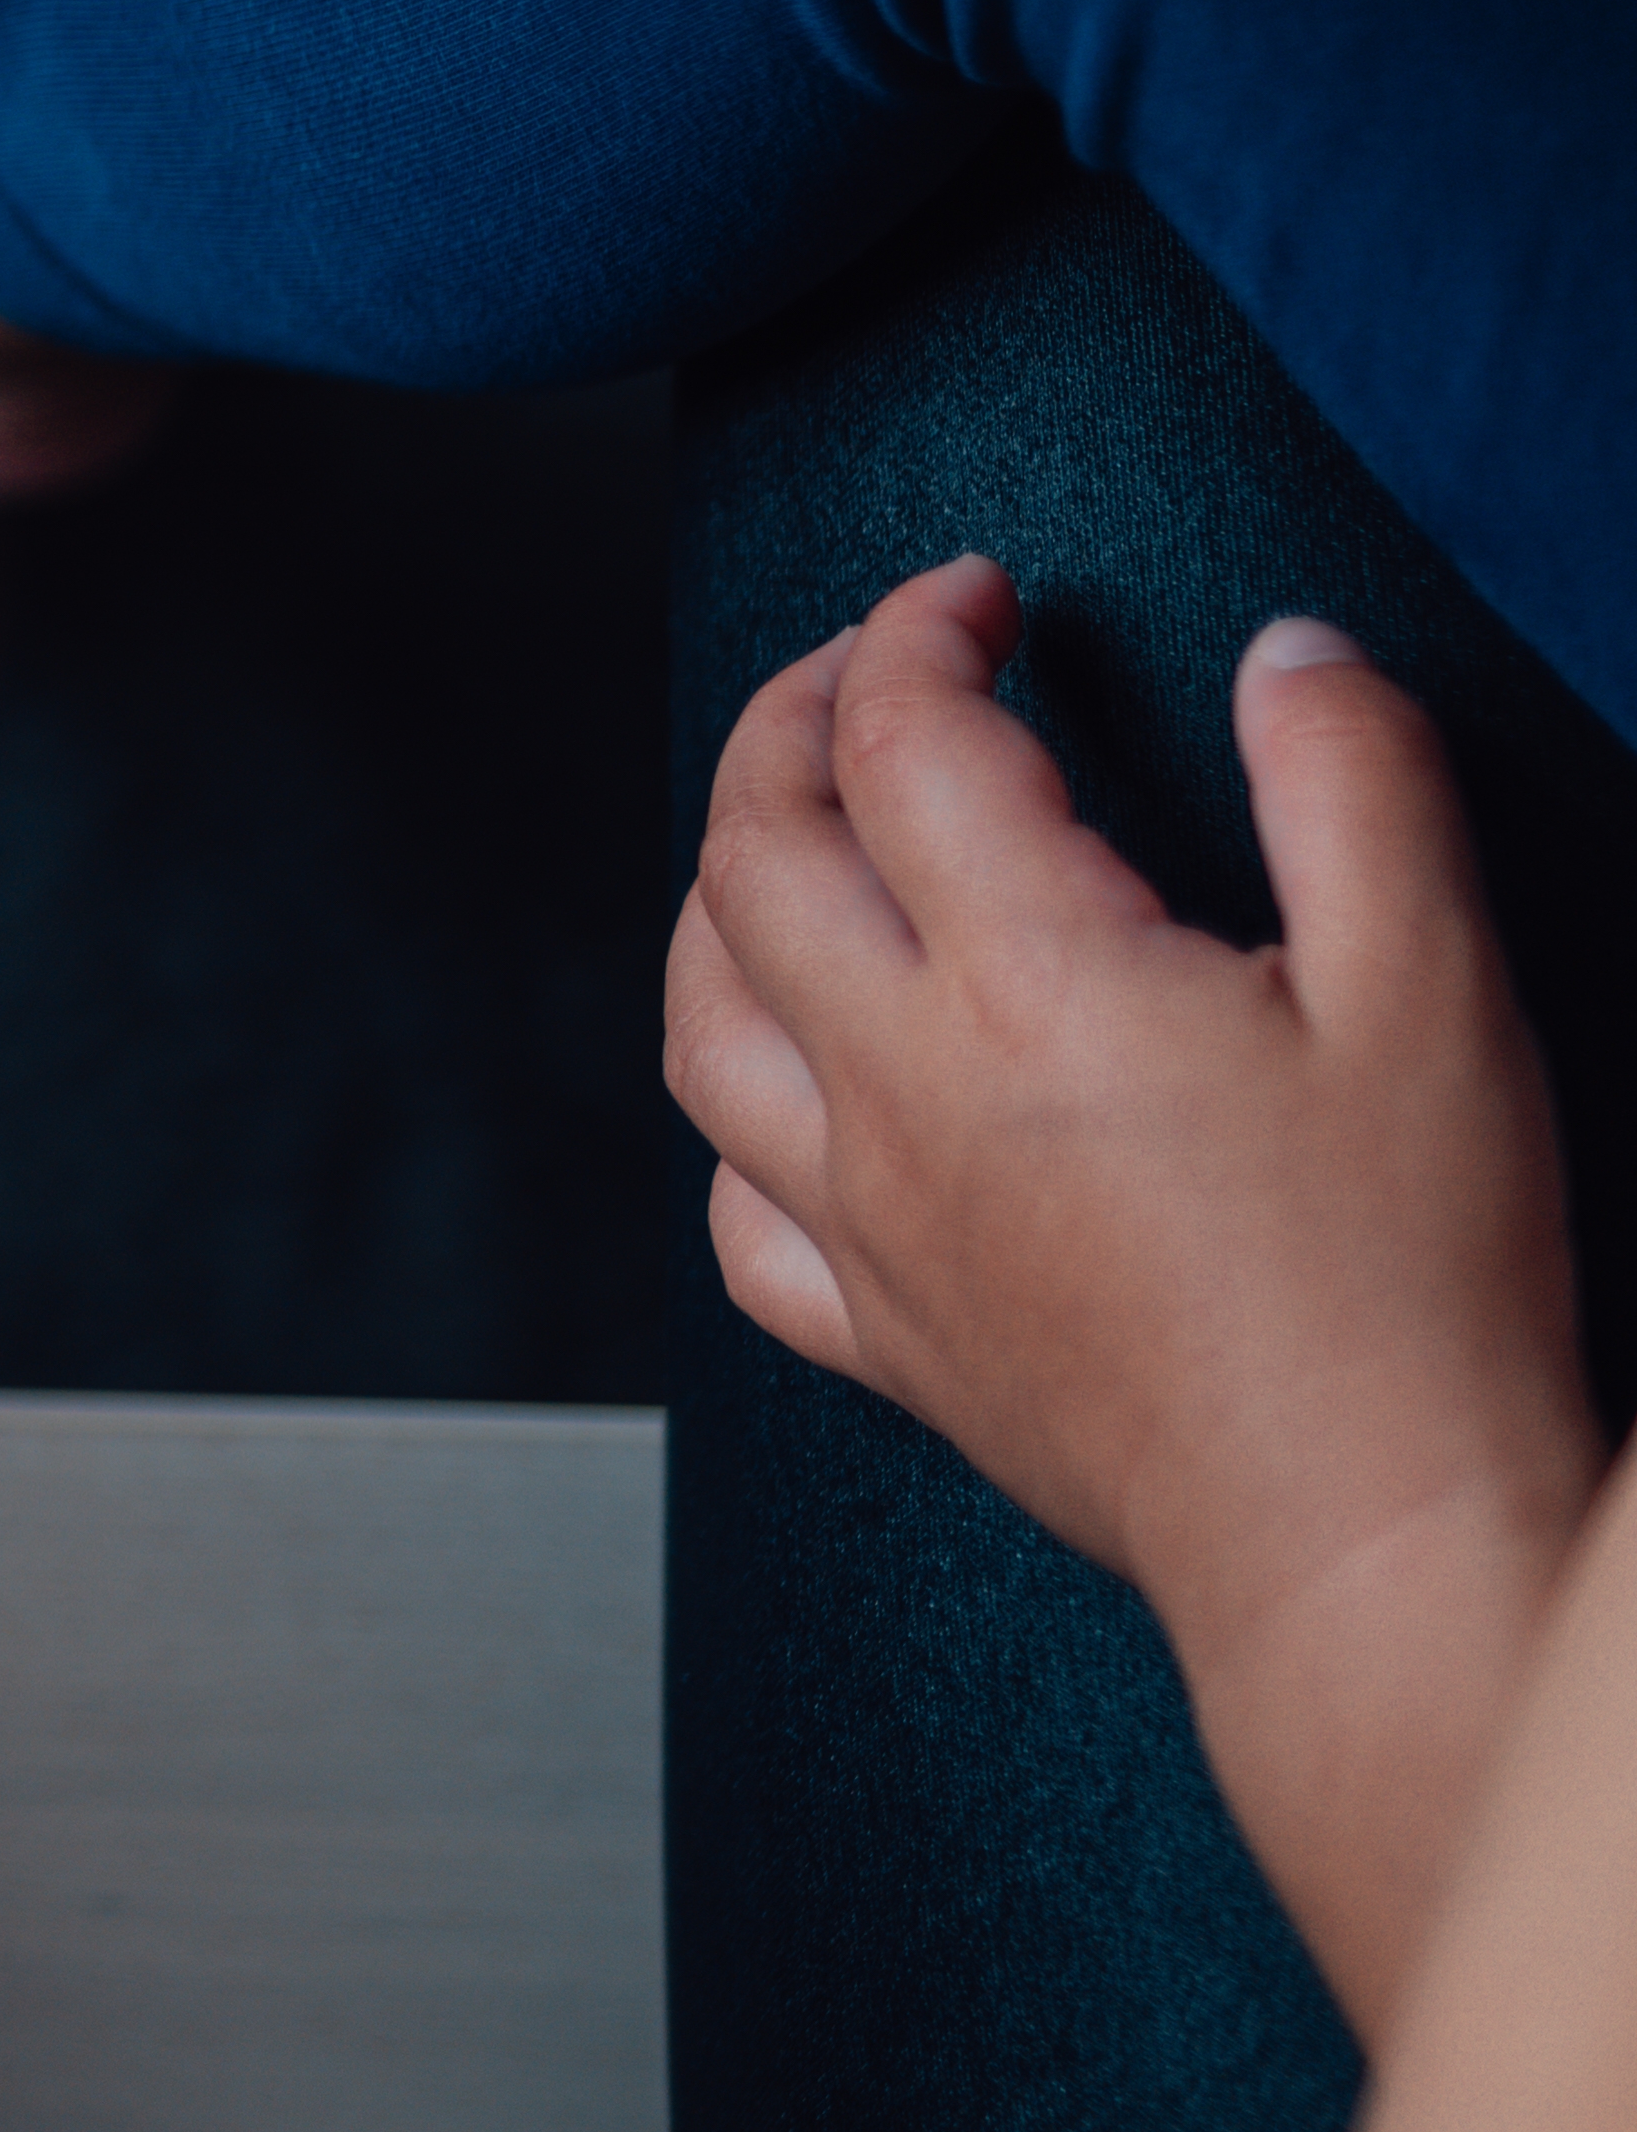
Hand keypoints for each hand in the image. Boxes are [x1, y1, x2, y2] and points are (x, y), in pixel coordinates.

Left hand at [666, 561, 1599, 1960]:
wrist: (1372, 1536)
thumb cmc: (1417, 1279)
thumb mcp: (1437, 989)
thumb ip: (1354, 787)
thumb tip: (1287, 652)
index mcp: (1029, 983)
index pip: (902, 743)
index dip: (917, 633)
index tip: (969, 596)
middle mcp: (902, 1094)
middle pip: (751, 860)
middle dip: (784, 729)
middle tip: (860, 676)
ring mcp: (871, 1225)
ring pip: (695, 1025)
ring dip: (717, 902)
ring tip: (788, 842)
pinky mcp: (887, 1340)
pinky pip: (737, 1216)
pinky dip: (737, 1120)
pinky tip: (794, 1094)